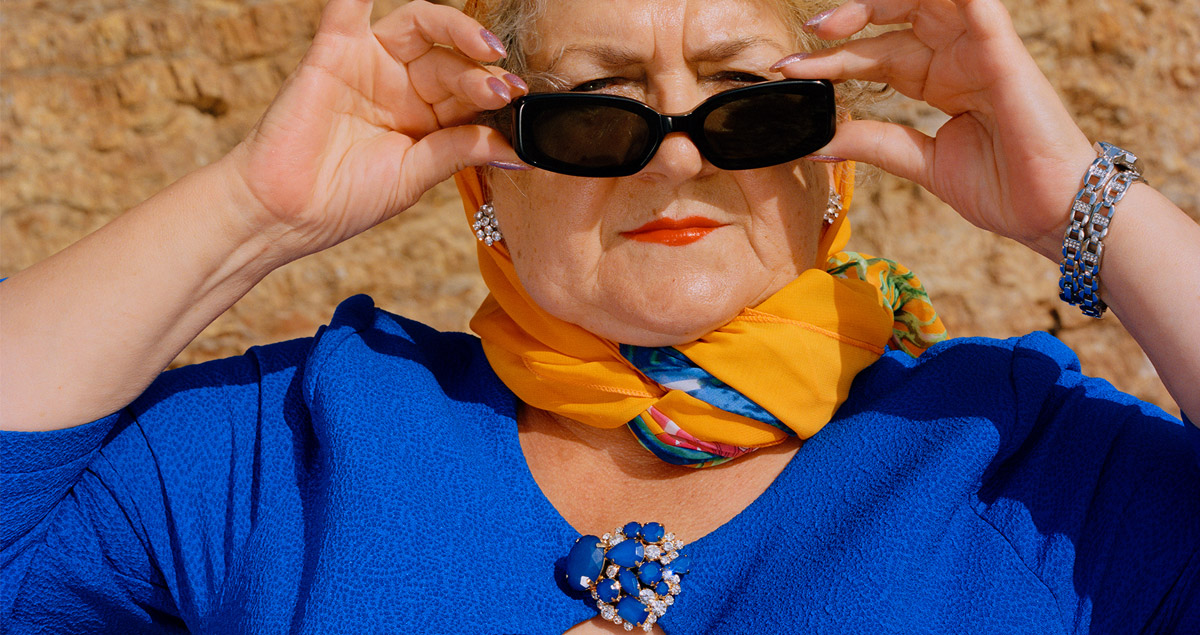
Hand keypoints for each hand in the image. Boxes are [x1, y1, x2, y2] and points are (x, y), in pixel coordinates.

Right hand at [226, 0, 524, 261]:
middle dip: (480, 75)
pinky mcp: (333, 53)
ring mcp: (369, 65)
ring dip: (457, 31)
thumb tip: (517, 148)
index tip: (519, 105)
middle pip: (451, 61)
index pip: (468, 93)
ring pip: (420, 27)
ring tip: (486, 49)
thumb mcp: (415, 177)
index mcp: (424, 117)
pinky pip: (349, 11)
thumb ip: (460, 151)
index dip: (495, 95)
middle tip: (503, 91)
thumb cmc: (345, 199)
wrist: (286, 214)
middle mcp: (401, 85)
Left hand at [776, 0, 1095, 258]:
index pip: (876, 56)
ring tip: (829, 25)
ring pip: (926, 3)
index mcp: (940, 80)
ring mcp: (982, 52)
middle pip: (894, 22)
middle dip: (847, 24)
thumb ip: (874, 143)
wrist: (1052, 214)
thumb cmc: (1003, 189)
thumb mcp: (923, 163)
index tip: (790, 70)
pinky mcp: (1004, 55)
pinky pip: (976, 8)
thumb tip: (818, 141)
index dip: (834, 59)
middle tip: (806, 38)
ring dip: (877, 6)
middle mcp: (958, 58)